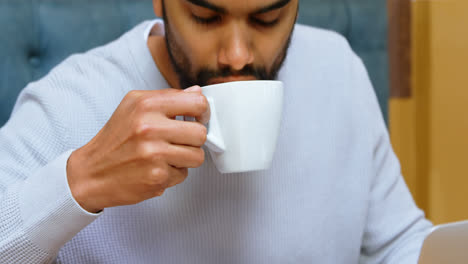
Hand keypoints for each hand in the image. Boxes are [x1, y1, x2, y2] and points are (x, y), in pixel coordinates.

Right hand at [66, 86, 208, 212]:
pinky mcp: (157, 177)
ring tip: (167, 155)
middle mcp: (150, 127)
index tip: (197, 118)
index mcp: (147, 104)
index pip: (198, 102)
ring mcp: (154, 154)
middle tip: (179, 141)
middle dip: (193, 139)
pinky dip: (173, 174)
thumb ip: (167, 98)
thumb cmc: (114, 139)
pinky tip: (156, 168)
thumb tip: (197, 92)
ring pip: (197, 156)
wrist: (91, 173)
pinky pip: (184, 174)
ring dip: (186, 158)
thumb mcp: (133, 106)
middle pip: (201, 133)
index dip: (202, 112)